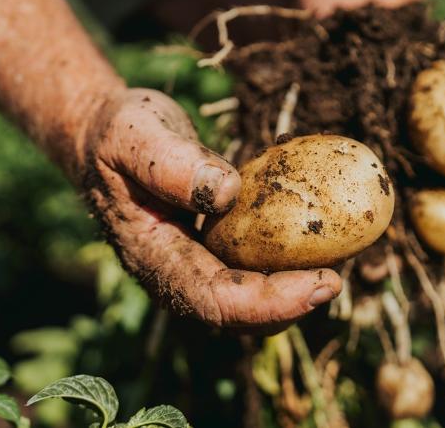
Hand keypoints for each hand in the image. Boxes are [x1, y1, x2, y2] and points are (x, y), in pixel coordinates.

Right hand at [81, 88, 341, 329]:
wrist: (105, 134)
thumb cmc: (118, 131)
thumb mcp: (134, 132)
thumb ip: (169, 160)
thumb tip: (226, 192)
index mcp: (152, 256)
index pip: (214, 300)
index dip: (270, 302)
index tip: (322, 283)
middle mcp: (175, 272)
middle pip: (237, 314)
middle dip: (290, 306)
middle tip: (338, 280)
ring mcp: (194, 263)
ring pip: (249, 298)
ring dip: (294, 290)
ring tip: (339, 264)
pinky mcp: (213, 247)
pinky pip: (252, 268)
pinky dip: (287, 262)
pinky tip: (319, 238)